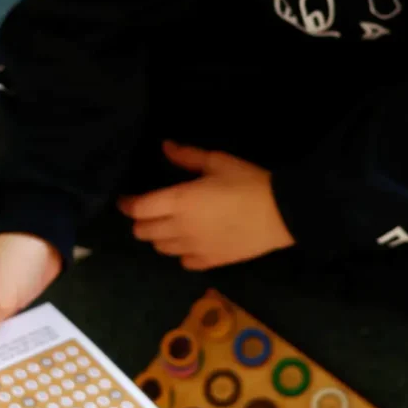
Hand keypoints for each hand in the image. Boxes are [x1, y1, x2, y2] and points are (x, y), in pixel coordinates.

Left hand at [117, 141, 293, 270]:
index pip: (139, 209)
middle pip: (144, 232)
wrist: (281, 213)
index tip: (125, 199)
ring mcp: (194, 248)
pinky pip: (184, 261)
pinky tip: (190, 241)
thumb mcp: (217, 162)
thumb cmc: (247, 182)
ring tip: (168, 224)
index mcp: (179, 201)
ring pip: (161, 248)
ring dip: (159, 236)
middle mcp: (180, 228)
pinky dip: (180, 252)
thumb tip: (164, 146)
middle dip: (140, 221)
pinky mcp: (211, 262)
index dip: (127, 204)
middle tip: (148, 210)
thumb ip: (187, 157)